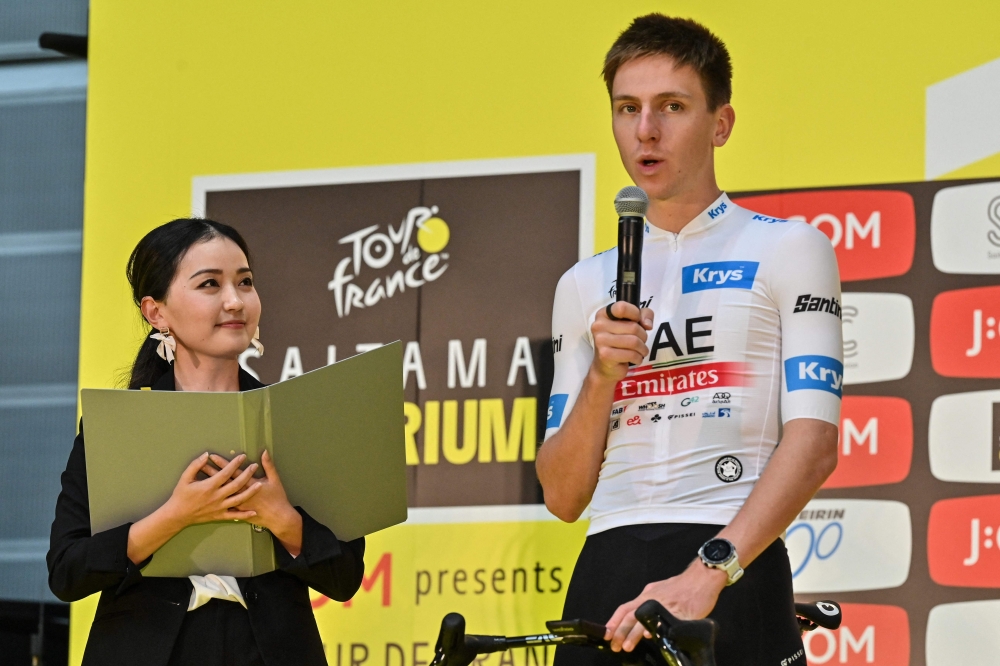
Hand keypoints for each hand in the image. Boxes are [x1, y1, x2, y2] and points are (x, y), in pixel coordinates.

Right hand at [163, 452, 261, 527]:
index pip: (226, 473)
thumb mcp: (185, 478)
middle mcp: (216, 497)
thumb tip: (206, 454)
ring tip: (260, 484)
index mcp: (208, 486)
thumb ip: (195, 465)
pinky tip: (254, 512)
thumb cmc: (180, 495)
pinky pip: (234, 516)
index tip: (243, 456)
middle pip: (236, 484)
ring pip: (239, 499)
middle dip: (247, 474)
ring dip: (250, 492)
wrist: (177, 515)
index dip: (235, 464)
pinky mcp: (219, 516)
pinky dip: (245, 514)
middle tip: (254, 466)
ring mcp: (219, 507)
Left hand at [206, 450, 301, 554]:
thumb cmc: (276, 497)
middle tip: (201, 464)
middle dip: (212, 472)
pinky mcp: (237, 512)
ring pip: (220, 493)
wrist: (278, 517)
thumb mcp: (275, 479)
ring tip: (201, 478)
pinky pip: (222, 507)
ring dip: (210, 485)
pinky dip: (213, 502)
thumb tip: (264, 451)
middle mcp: (241, 494)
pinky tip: (206, 498)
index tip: (212, 456)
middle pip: (223, 482)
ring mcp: (237, 504)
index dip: (222, 463)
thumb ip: (268, 465)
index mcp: (249, 484)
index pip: (232, 471)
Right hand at [590, 302, 653, 382]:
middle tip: (640, 342)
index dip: (636, 314)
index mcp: (603, 314)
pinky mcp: (605, 355)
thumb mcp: (632, 323)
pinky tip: (634, 359)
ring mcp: (600, 340)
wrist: (606, 366)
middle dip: (643, 336)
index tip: (638, 321)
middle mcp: (599, 325)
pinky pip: (631, 354)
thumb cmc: (620, 342)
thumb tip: (648, 325)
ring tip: (639, 351)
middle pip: (633, 327)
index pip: (622, 307)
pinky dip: (638, 358)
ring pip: (634, 341)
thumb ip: (643, 315)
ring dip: (642, 348)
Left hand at [604, 560, 726, 652]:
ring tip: (628, 646)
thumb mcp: (659, 590)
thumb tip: (640, 620)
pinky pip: (668, 623)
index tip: (607, 634)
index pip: (624, 609)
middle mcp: (652, 600)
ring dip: (635, 634)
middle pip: (632, 616)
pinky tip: (654, 637)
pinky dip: (659, 630)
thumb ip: (648, 603)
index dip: (614, 621)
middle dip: (621, 631)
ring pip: (646, 620)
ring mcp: (666, 607)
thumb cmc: (680, 585)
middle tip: (615, 645)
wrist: (702, 577)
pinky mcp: (681, 613)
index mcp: (646, 596)